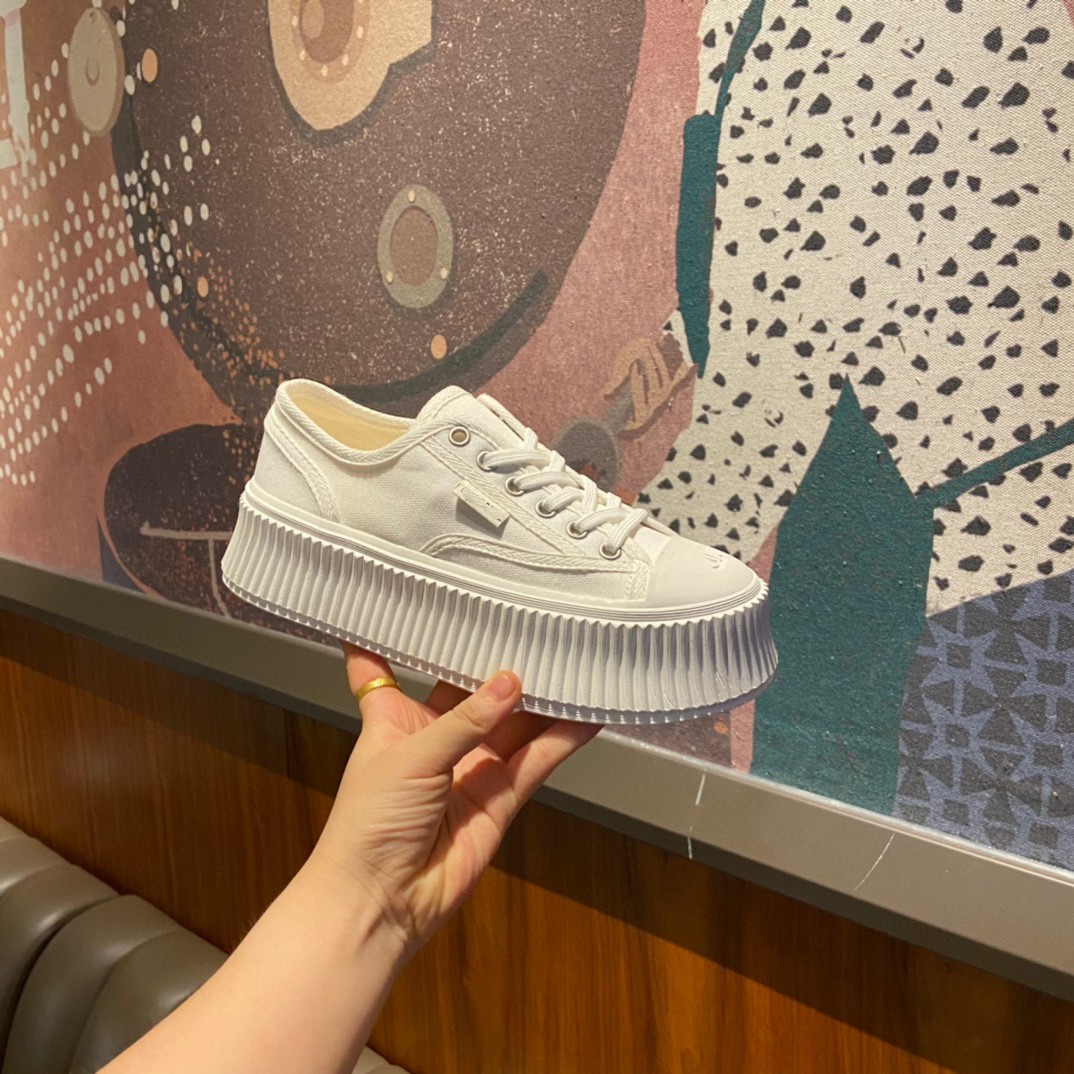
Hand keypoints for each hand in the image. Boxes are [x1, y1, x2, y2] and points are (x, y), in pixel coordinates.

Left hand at [311, 644, 599, 958]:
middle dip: (499, 660)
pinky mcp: (502, 796)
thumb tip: (511, 682)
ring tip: (574, 659)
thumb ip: (464, 719)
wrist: (380, 902)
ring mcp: (471, 766)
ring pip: (513, 721)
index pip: (388, 663)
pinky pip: (537, 758)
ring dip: (541, 696)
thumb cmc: (368, 823)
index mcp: (394, 717)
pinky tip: (589, 713)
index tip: (416, 592)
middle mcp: (435, 736)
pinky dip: (563, 737)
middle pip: (472, 688)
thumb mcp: (409, 754)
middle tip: (533, 620)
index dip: (401, 631)